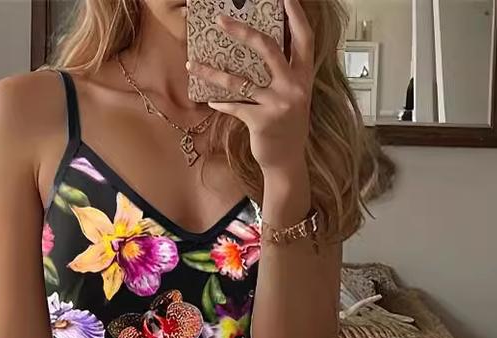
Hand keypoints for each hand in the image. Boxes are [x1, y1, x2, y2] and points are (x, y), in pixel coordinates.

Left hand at [188, 0, 313, 175]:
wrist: (287, 163)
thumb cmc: (287, 126)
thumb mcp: (293, 97)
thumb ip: (285, 74)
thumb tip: (262, 48)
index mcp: (303, 77)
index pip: (304, 39)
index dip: (296, 16)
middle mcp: (294, 87)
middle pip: (268, 49)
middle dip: (242, 31)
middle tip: (219, 20)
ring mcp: (278, 104)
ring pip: (240, 81)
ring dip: (212, 73)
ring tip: (192, 64)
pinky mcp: (261, 121)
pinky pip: (235, 106)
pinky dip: (221, 104)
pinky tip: (211, 101)